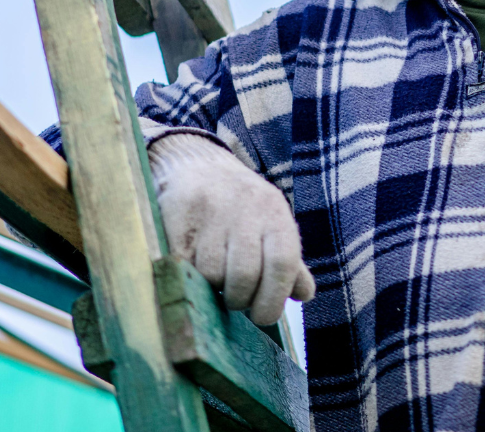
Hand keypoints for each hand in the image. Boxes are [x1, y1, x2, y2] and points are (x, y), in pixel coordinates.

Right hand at [149, 132, 315, 324]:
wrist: (198, 166)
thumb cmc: (243, 208)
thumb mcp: (273, 225)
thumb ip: (289, 263)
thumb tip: (304, 294)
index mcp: (276, 214)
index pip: (282, 265)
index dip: (272, 300)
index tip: (261, 318)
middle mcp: (247, 209)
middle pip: (244, 275)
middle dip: (239, 299)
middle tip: (234, 300)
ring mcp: (212, 211)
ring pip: (211, 273)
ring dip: (212, 288)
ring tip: (214, 280)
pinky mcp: (180, 213)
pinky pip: (183, 263)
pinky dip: (189, 275)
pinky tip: (193, 268)